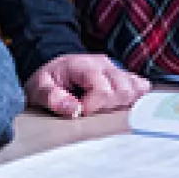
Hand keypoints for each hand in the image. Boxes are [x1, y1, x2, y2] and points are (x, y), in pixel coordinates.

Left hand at [24, 54, 149, 118]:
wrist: (55, 67)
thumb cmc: (49, 79)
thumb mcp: (39, 87)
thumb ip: (52, 97)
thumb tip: (74, 110)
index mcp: (84, 65)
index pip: (103, 89)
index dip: (93, 106)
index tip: (80, 112)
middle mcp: (105, 65)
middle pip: (123, 90)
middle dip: (108, 107)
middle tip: (91, 110)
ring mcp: (117, 69)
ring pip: (134, 89)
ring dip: (121, 104)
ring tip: (102, 108)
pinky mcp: (124, 76)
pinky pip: (140, 86)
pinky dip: (135, 97)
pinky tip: (120, 104)